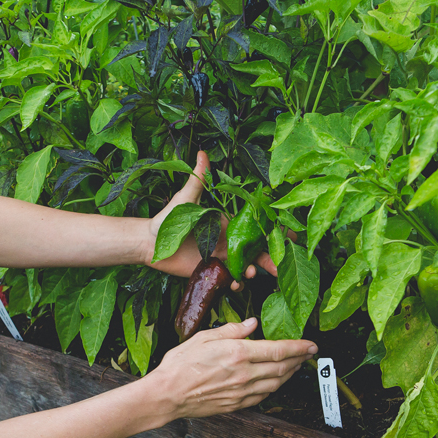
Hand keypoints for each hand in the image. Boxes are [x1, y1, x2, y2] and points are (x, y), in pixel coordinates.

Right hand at [144, 318, 315, 419]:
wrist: (168, 394)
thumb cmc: (180, 364)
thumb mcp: (204, 337)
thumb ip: (231, 330)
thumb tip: (252, 324)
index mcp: (238, 354)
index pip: (278, 350)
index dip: (298, 347)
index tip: (311, 344)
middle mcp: (244, 374)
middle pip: (282, 367)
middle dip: (299, 360)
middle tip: (309, 354)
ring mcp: (242, 392)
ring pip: (276, 383)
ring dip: (290, 374)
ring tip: (297, 366)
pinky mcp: (237, 404)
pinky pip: (263, 396)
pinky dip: (275, 387)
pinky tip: (277, 381)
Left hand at [147, 151, 276, 287]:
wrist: (148, 242)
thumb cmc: (167, 218)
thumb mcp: (186, 199)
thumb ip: (198, 180)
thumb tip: (202, 153)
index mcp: (226, 224)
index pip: (255, 227)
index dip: (273, 232)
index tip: (289, 237)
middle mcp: (227, 241)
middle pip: (255, 251)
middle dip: (269, 258)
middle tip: (279, 266)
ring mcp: (220, 257)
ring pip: (244, 267)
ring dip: (252, 272)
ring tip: (250, 275)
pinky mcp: (211, 271)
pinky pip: (228, 279)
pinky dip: (235, 283)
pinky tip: (234, 284)